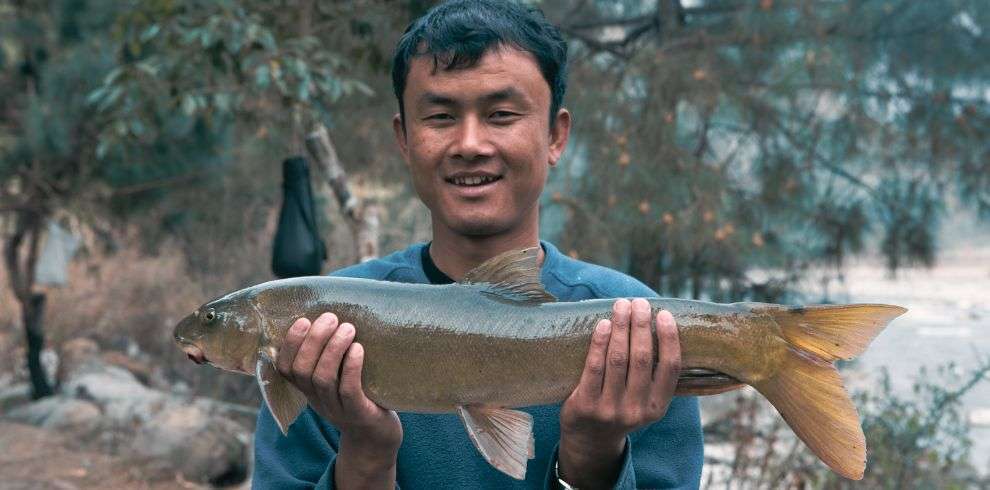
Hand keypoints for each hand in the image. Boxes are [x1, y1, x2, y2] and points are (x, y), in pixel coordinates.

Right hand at [278, 312, 401, 484]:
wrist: (376, 439)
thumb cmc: (358, 398)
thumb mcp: (337, 379)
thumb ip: (329, 355)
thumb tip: (331, 314)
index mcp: (308, 389)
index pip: (285, 368)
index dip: (290, 344)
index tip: (303, 320)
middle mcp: (317, 399)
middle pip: (303, 370)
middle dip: (314, 340)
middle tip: (331, 318)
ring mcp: (337, 409)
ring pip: (323, 379)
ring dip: (334, 349)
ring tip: (348, 328)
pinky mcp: (359, 414)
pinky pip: (349, 390)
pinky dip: (351, 367)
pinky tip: (358, 349)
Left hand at [558, 298, 680, 487]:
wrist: (589, 441)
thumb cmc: (620, 408)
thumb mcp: (643, 401)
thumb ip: (651, 374)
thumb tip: (655, 323)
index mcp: (657, 407)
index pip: (670, 368)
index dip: (669, 339)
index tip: (665, 314)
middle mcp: (636, 410)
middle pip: (642, 358)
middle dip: (642, 326)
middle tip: (640, 303)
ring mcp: (610, 409)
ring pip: (618, 359)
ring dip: (621, 327)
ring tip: (621, 306)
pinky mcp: (586, 405)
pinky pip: (594, 367)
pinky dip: (600, 342)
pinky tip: (604, 325)